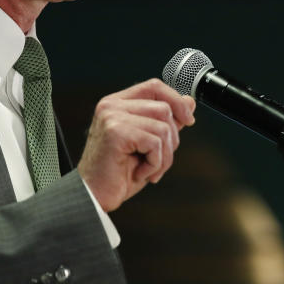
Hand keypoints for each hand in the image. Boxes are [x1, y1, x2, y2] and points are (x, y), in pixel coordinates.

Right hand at [77, 78, 194, 211]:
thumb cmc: (118, 173)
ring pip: (163, 127)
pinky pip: (155, 143)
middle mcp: (112, 105)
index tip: (188, 120)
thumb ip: (166, 121)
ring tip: (149, 169)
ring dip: (164, 156)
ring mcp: (112, 117)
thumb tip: (189, 101)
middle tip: (159, 161)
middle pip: (164, 108)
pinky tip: (139, 172)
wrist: (94, 196)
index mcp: (118, 103)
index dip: (176, 101)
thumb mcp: (149, 143)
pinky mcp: (116, 132)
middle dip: (172, 140)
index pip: (154, 87)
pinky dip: (154, 163)